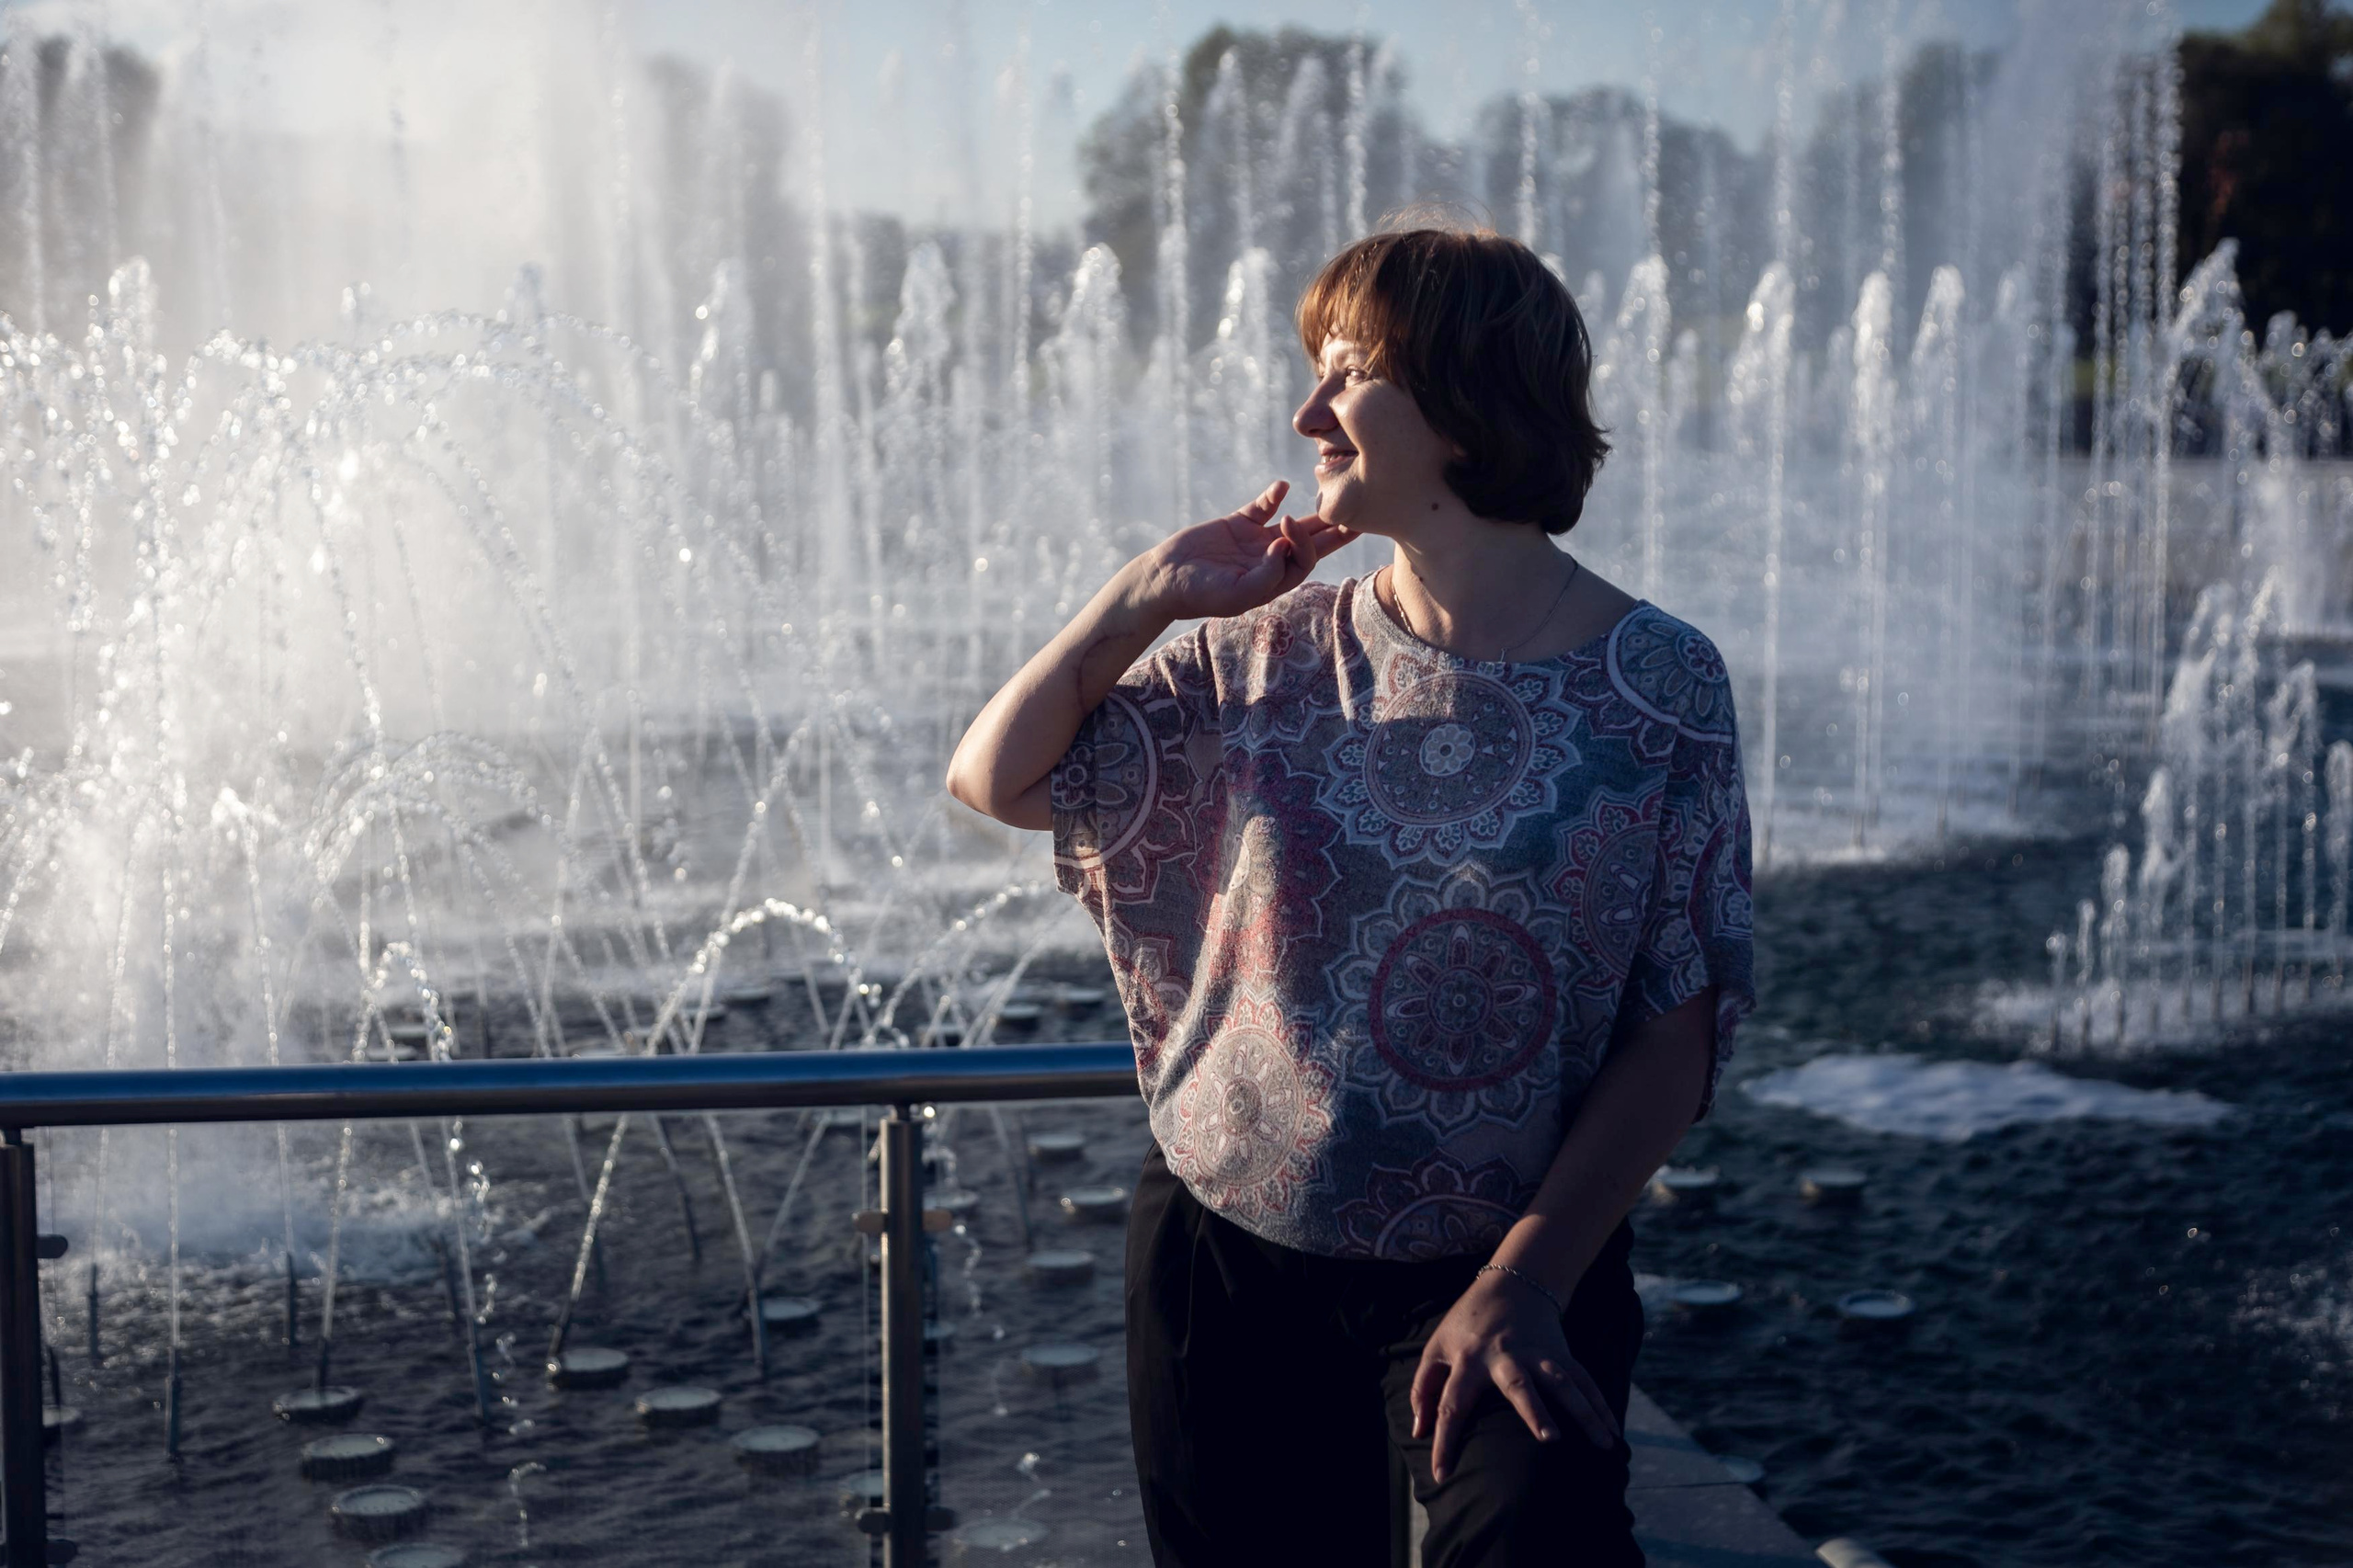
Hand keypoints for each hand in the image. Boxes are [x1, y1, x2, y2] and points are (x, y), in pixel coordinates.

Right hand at [1132, 480, 1358, 621]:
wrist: (1164, 579)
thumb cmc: (1199, 593)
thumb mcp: (1234, 594)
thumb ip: (1265, 576)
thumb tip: (1286, 547)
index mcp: (1272, 581)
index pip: (1303, 561)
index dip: (1304, 544)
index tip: (1287, 528)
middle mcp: (1269, 560)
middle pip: (1310, 543)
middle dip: (1335, 529)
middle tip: (1361, 510)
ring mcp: (1254, 541)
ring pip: (1291, 523)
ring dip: (1311, 512)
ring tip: (1332, 491)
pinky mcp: (1237, 524)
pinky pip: (1262, 507)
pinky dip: (1272, 497)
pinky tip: (1281, 486)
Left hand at [1410, 1271, 1619, 1483]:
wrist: (1510, 1283)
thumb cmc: (1467, 1324)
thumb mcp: (1437, 1347)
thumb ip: (1423, 1388)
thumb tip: (1419, 1431)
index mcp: (1468, 1360)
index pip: (1451, 1404)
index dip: (1444, 1439)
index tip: (1441, 1473)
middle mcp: (1505, 1357)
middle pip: (1519, 1385)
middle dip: (1534, 1411)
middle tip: (1550, 1439)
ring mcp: (1538, 1354)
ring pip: (1564, 1383)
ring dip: (1585, 1412)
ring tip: (1604, 1444)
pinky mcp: (1561, 1353)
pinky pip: (1584, 1380)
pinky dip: (1600, 1405)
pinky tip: (1614, 1431)